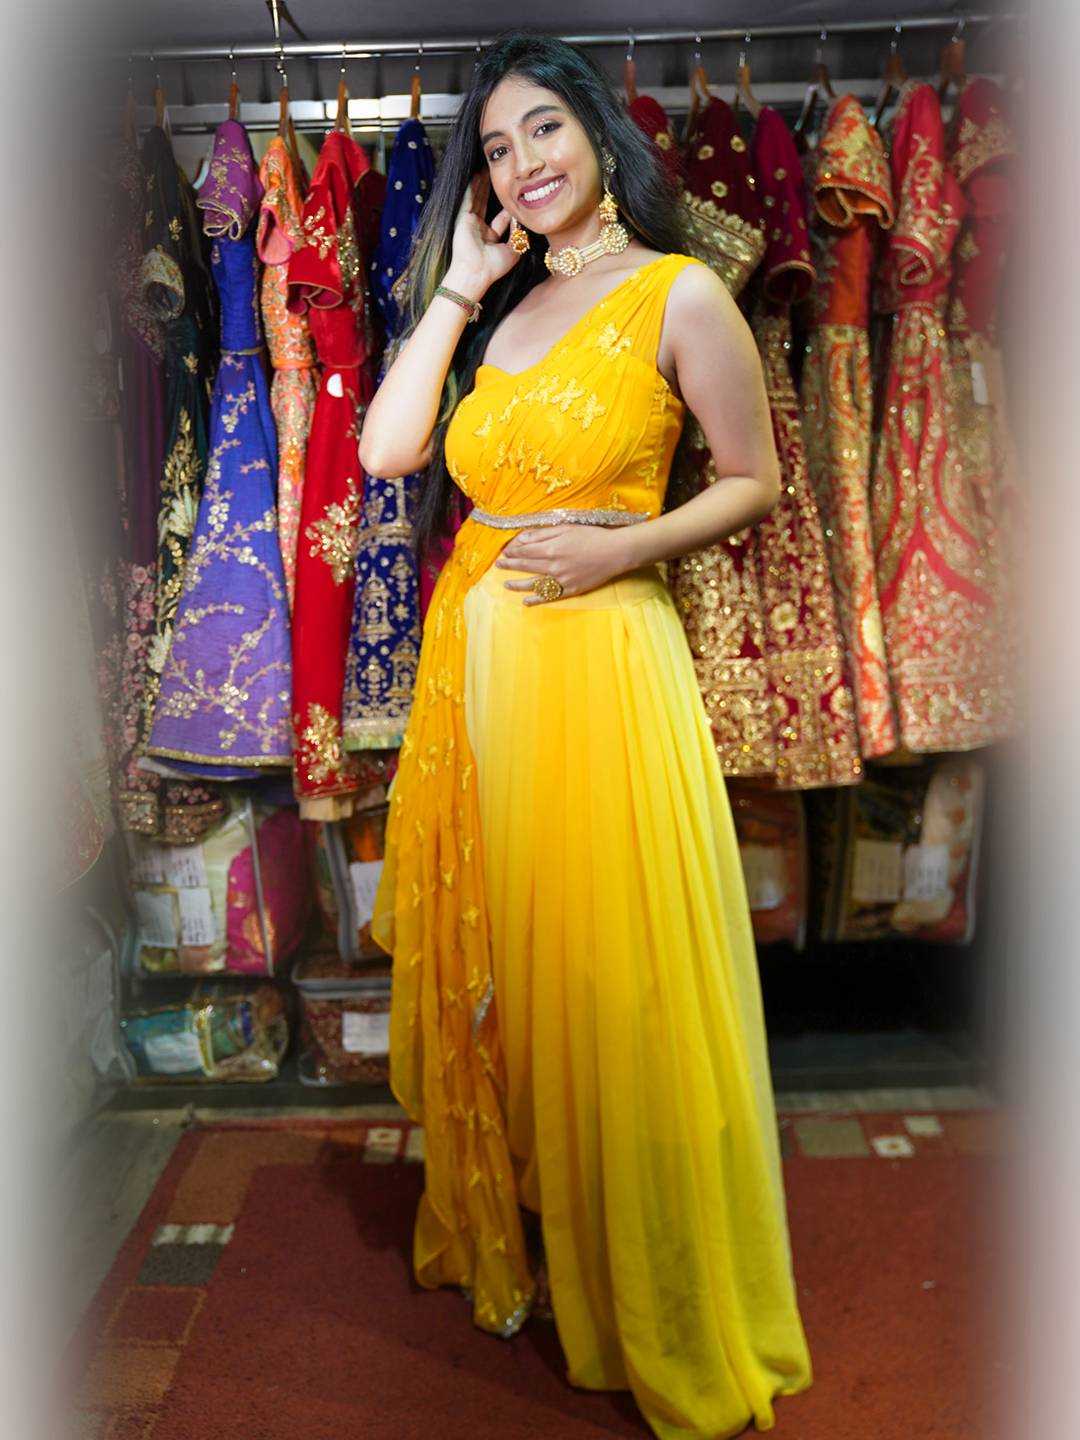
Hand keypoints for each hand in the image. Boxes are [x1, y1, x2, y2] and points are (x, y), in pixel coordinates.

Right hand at [445, 172, 523, 298]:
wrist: (476, 272)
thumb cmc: (494, 267)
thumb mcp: (513, 250)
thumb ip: (518, 234)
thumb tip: (520, 217)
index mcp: (491, 238)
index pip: (501, 218)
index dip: (508, 207)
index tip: (516, 194)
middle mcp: (479, 230)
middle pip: (487, 205)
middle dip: (492, 190)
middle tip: (497, 174)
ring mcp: (470, 223)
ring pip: (477, 199)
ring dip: (481, 185)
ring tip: (486, 169)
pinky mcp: (463, 219)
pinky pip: (468, 199)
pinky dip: (471, 187)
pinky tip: (475, 174)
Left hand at [494, 525, 632, 605]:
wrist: (615, 552)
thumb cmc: (592, 536)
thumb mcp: (566, 528)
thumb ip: (543, 534)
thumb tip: (522, 538)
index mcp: (551, 548)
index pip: (525, 550)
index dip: (513, 551)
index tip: (504, 552)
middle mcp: (553, 565)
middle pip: (526, 565)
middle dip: (511, 565)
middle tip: (499, 565)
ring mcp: (561, 580)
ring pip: (533, 583)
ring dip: (517, 584)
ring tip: (506, 584)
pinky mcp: (571, 590)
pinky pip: (550, 596)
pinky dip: (536, 600)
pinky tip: (526, 601)